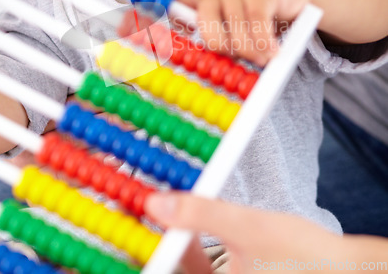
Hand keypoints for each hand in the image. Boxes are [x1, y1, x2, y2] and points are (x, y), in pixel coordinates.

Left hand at [145, 193, 358, 273]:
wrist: (347, 272)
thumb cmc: (305, 256)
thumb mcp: (247, 228)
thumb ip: (200, 215)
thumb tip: (154, 203)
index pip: (163, 270)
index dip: (140, 249)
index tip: (120, 226)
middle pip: (170, 269)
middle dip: (152, 244)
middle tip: (132, 213)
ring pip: (185, 270)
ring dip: (169, 243)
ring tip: (155, 212)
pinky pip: (200, 270)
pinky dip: (190, 250)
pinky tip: (187, 228)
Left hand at [178, 0, 308, 66]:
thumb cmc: (263, 9)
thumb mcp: (236, 21)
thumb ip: (214, 28)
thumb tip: (184, 37)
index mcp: (208, 3)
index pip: (185, 20)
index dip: (182, 37)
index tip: (191, 55)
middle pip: (209, 27)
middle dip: (224, 49)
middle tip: (241, 60)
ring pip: (236, 26)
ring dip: (250, 49)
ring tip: (263, 60)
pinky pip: (258, 21)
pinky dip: (264, 40)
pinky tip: (273, 52)